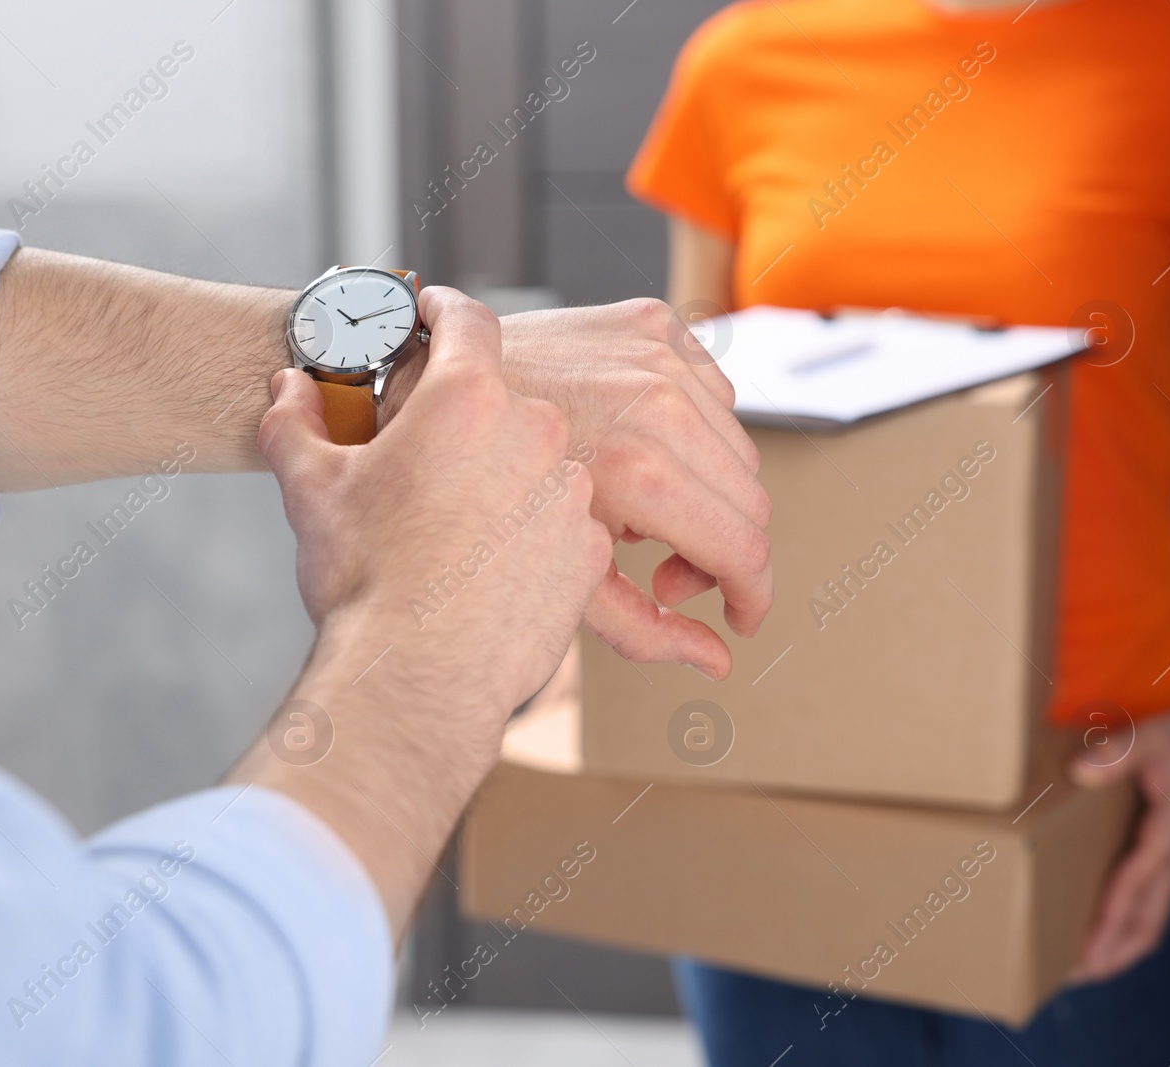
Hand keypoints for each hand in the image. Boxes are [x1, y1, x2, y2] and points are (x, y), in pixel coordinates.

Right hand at [261, 285, 612, 733]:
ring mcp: (572, 495)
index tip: (434, 314)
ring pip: (539, 466)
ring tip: (456, 529)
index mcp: (467, 398)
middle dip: (469, 422)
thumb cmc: (364, 581)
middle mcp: (535, 433)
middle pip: (506, 403)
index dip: (444, 311)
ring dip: (506, 481)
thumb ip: (296, 422)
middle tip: (428, 460)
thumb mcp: (310, 488)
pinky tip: (489, 569)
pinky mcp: (589, 554)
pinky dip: (533, 535)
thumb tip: (289, 391)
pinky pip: (563, 525)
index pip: (467, 319)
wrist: (416, 681)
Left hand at [383, 298, 771, 679]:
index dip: (752, 597)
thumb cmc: (472, 493)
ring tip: (638, 515)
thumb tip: (717, 664)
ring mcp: (656, 354)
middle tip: (662, 574)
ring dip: (706, 494)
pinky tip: (635, 455)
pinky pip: (713, 393)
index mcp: (639, 470)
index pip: (746, 548)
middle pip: (749, 502)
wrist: (417, 389)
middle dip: (720, 553)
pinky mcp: (650, 322)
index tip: (740, 619)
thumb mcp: (556, 577)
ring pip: (739, 448)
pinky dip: (691, 434)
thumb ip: (646, 628)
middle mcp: (659, 402)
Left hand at [1068, 710, 1169, 981]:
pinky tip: (1100, 930)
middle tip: (1073, 976)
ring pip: (1150, 920)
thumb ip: (1117, 753)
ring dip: (1118, 947)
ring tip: (1081, 968)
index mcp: (1168, 837)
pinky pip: (1149, 905)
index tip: (1084, 951)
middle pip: (1147, 923)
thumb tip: (1080, 772)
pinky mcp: (1168, 860)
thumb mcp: (1152, 737)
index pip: (1134, 889)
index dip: (1108, 921)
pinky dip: (1126, 927)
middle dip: (1112, 953)